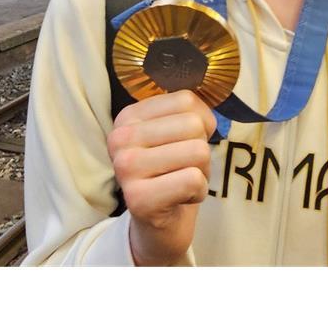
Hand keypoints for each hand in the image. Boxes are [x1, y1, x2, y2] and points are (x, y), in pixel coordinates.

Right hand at [107, 90, 215, 265]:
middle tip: (183, 169)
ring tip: (182, 183)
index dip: (201, 124)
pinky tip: (182, 198)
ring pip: (198, 151)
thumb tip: (207, 113)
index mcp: (128, 117)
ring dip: (201, 172)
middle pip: (194, 125)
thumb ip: (188, 113)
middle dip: (201, 150)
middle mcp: (120, 138)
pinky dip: (199, 191)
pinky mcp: (138, 198)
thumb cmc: (172, 175)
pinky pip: (194, 179)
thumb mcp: (175, 135)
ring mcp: (126, 168)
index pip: (186, 100)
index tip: (181, 146)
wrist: (157, 228)